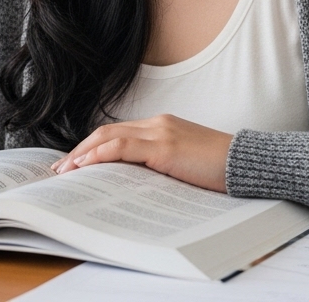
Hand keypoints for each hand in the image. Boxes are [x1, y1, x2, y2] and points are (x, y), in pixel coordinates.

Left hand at [51, 114, 234, 191]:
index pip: (118, 133)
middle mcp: (158, 124)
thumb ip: (160, 166)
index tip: (75, 163)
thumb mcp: (184, 165)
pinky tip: (85, 167)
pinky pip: (121, 148)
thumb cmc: (221, 170)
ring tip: (65, 171)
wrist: (247, 164)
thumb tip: (132, 183)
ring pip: (109, 137)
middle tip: (60, 168)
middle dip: (80, 149)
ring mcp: (160, 133)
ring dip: (83, 153)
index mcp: (163, 127)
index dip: (93, 146)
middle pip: (107, 132)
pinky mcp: (164, 146)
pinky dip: (99, 156)